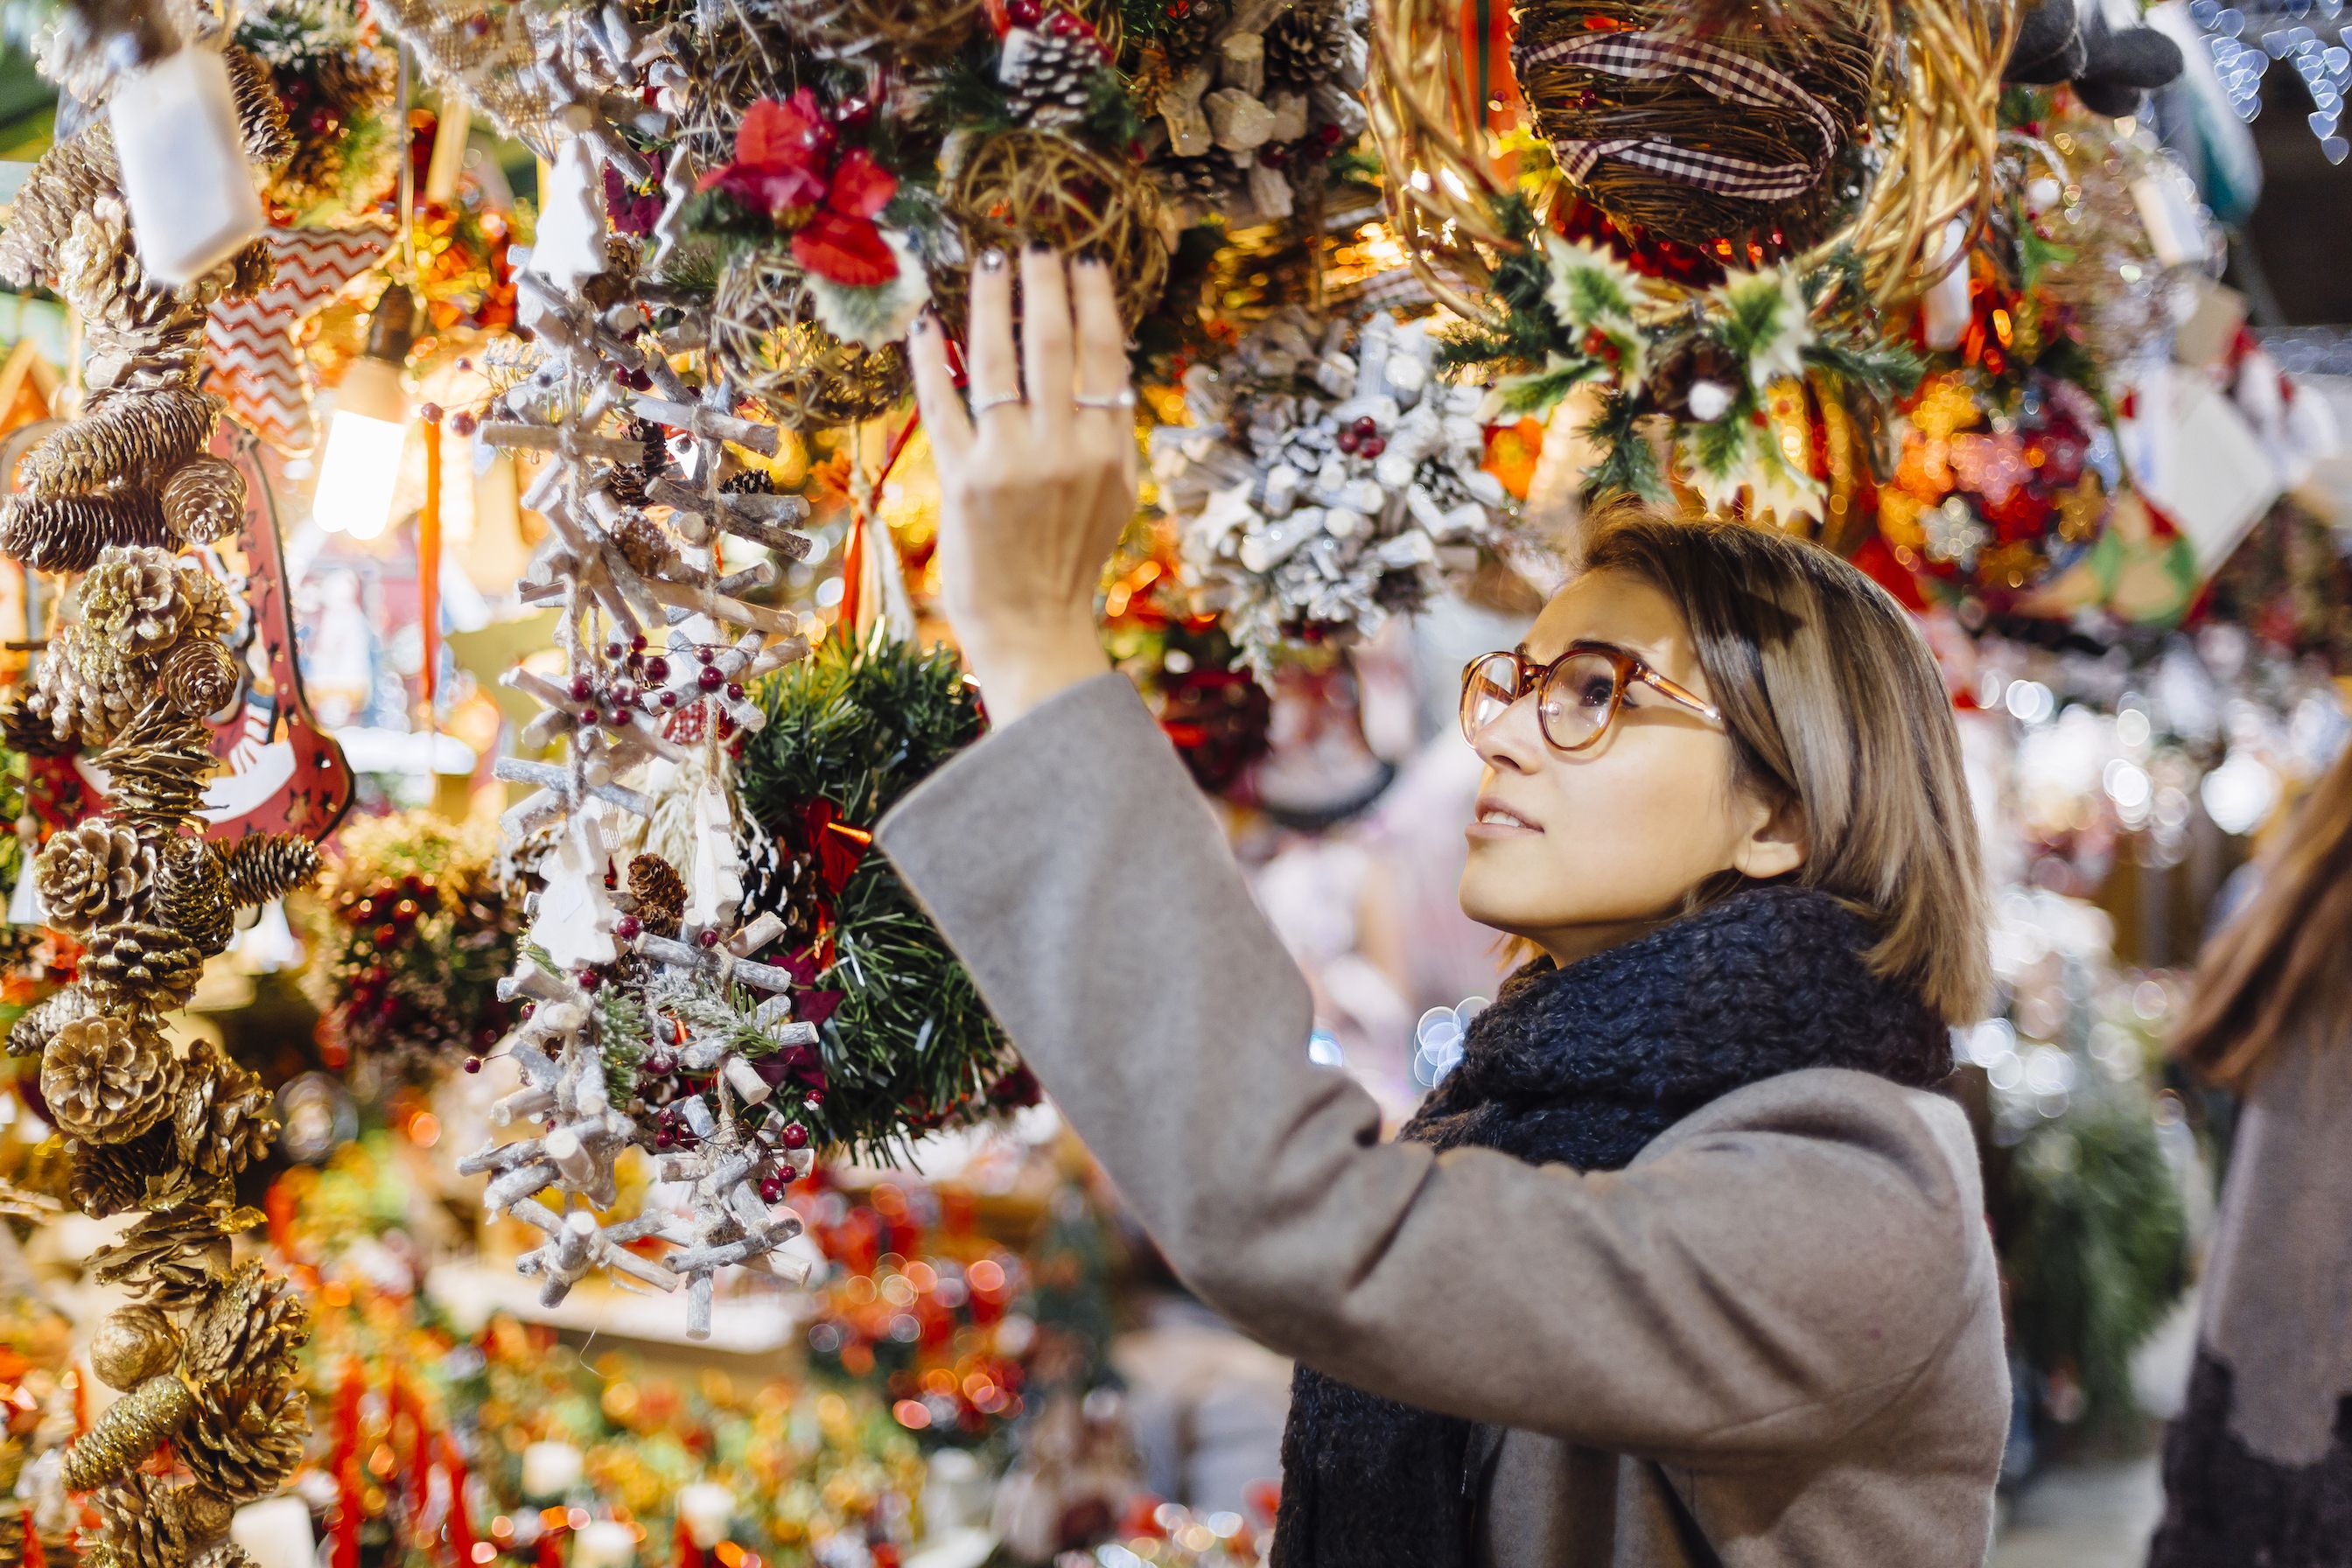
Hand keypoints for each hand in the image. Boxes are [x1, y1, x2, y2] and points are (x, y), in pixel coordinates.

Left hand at [908, 247, 1131, 727]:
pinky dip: (934, 358)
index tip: (1082, 261)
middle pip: (1052, 343)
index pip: (1103, 354)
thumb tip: (1105, 363)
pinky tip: (928, 322)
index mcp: (1108, 449)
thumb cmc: (1070, 560)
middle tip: (1031, 244)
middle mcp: (1063, 449)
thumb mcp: (1113, 494)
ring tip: (989, 263)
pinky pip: (943, 403)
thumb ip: (1108, 432)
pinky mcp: (961, 479)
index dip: (1092, 299)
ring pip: (997, 360)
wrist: (1033, 628)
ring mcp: (1010, 462)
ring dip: (991, 302)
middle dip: (1041, 282)